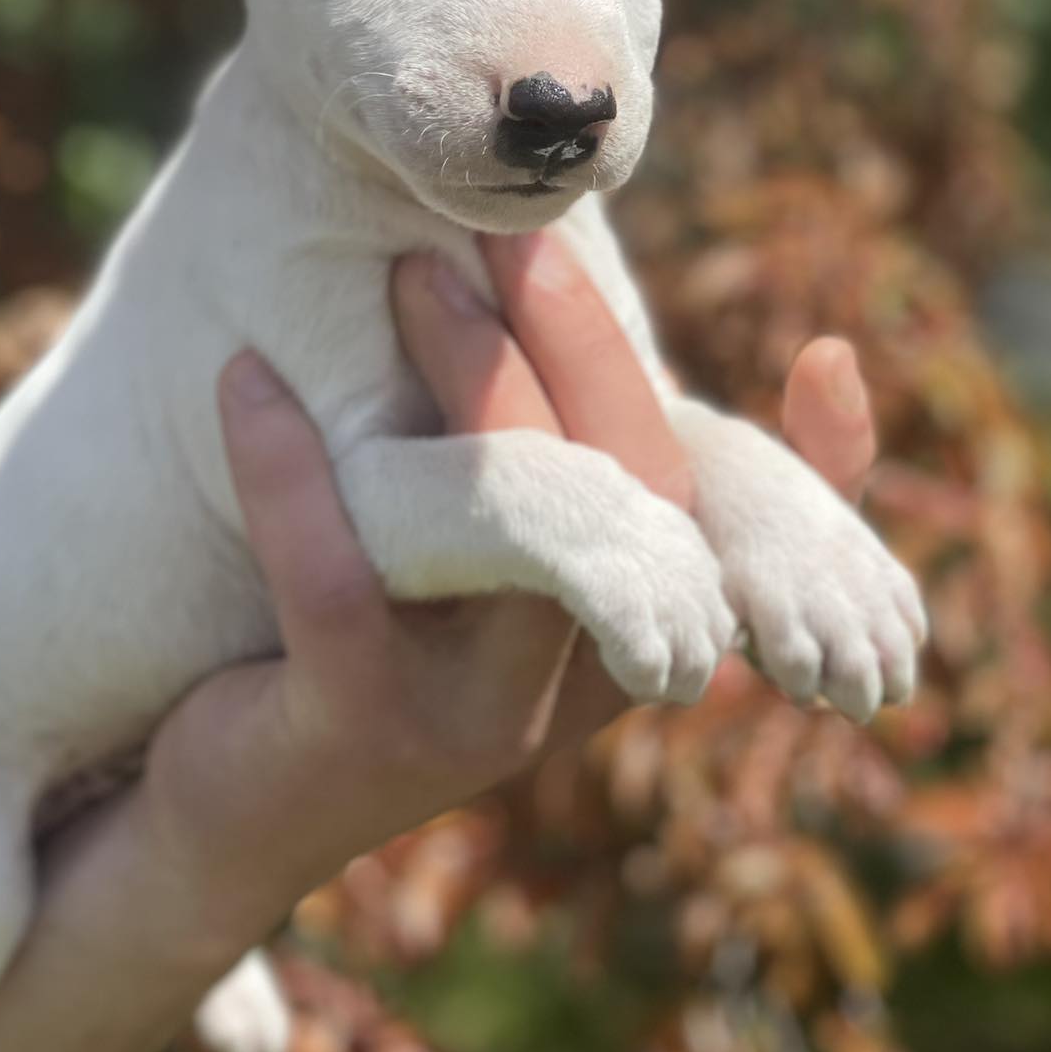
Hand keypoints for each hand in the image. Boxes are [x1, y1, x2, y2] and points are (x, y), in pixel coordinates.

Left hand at [0, 231, 878, 1051]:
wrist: (217, 830)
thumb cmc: (352, 654)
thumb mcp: (463, 584)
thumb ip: (536, 490)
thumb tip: (552, 328)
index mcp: (621, 640)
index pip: (735, 543)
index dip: (816, 476)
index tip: (833, 361)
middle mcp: (573, 686)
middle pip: (639, 508)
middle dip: (586, 351)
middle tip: (519, 222)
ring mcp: (470, 718)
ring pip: (514, 536)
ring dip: (471, 384)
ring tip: (408, 270)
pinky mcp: (353, 729)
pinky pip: (335, 577)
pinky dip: (289, 468)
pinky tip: (242, 378)